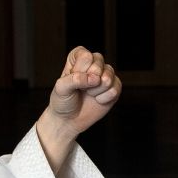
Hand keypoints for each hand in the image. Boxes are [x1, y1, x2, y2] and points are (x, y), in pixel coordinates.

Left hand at [36, 46, 120, 171]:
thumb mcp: (60, 90)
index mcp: (76, 60)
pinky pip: (118, 86)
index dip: (80, 68)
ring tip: (90, 96)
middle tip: (83, 90)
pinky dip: (109, 95)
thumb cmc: (60, 104)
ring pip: (110, 73)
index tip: (73, 80)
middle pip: (100, 61)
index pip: (85, 54)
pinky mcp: (112, 89)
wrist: (67, 123)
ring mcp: (103, 77)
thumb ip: (72, 80)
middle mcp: (91, 66)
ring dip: (100, 87)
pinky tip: (99, 101)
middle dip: (91, 78)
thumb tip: (90, 77)